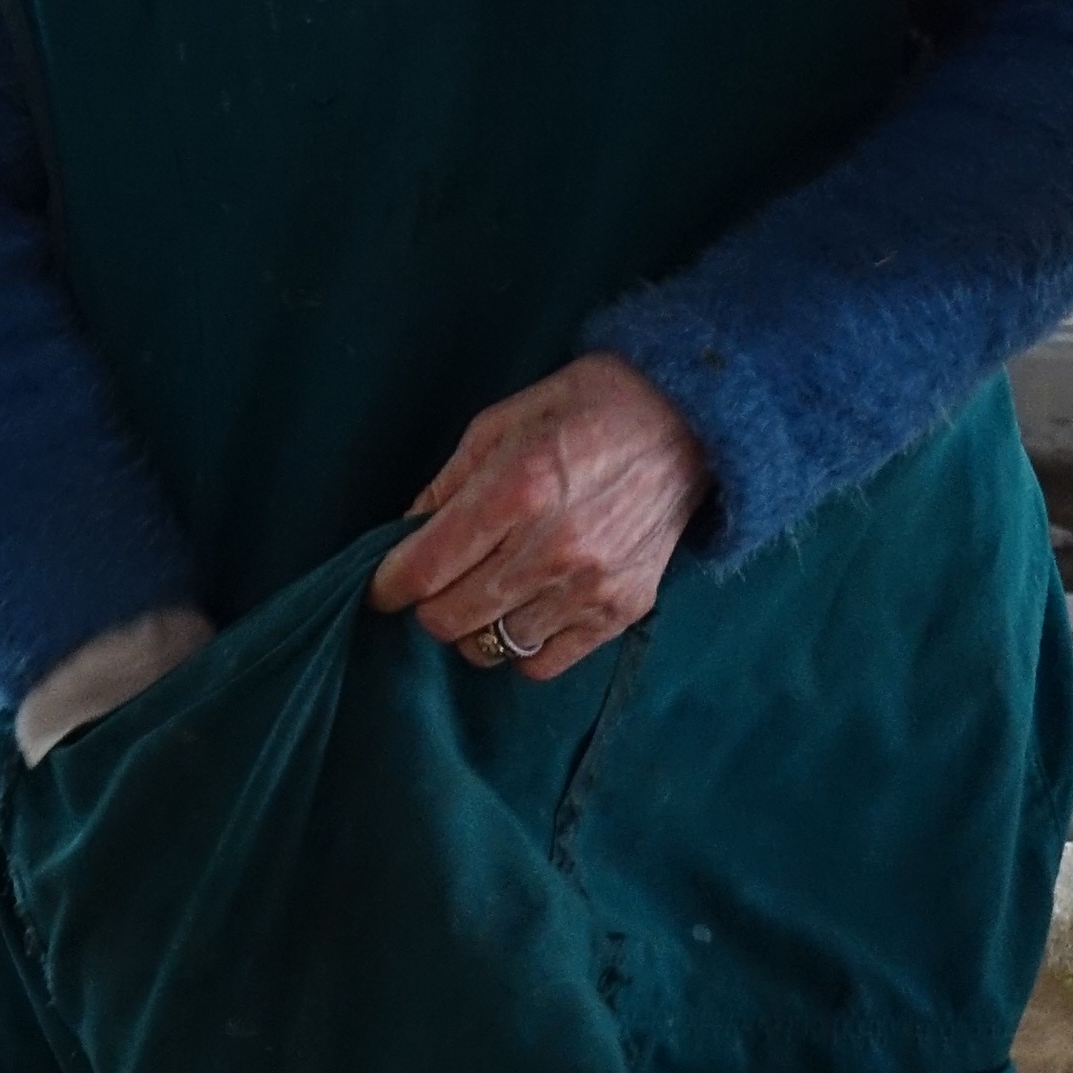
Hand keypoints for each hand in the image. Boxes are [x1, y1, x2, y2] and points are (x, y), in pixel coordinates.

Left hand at [367, 353, 708, 680]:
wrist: (688, 423)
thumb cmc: (587, 409)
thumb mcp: (501, 422)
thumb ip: (447, 485)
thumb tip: (404, 539)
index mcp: (515, 491)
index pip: (422, 570)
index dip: (388, 585)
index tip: (384, 584)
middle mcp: (552, 549)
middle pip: (448, 619)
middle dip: (428, 604)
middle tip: (440, 581)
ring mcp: (590, 586)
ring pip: (491, 647)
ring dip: (476, 625)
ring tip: (489, 590)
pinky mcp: (622, 610)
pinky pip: (543, 663)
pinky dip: (522, 645)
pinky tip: (527, 608)